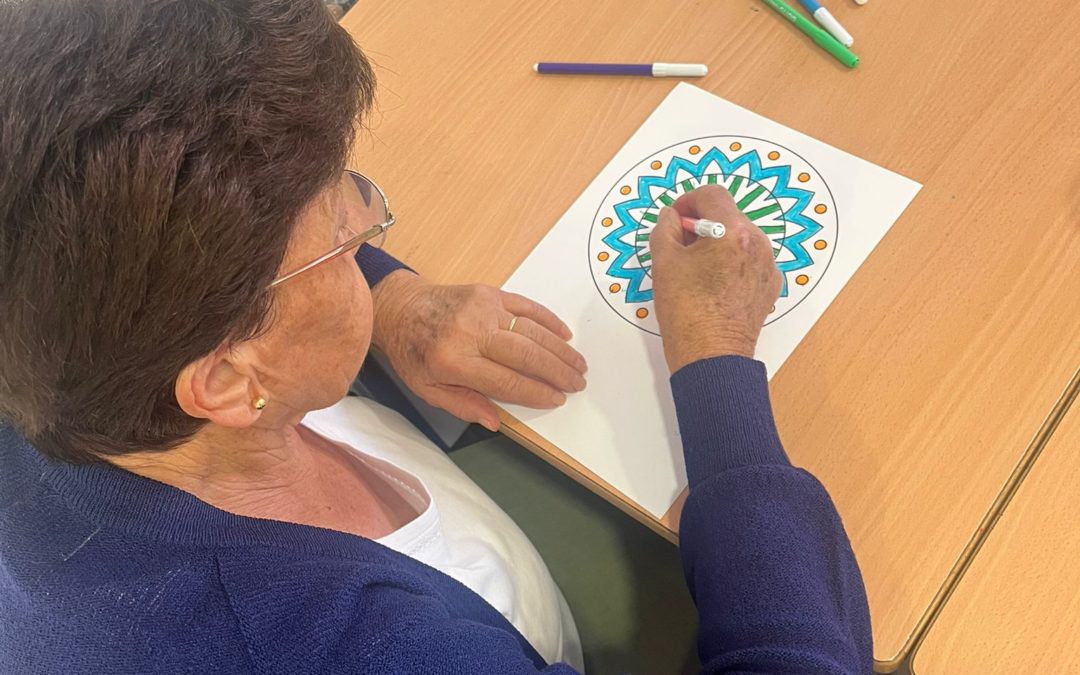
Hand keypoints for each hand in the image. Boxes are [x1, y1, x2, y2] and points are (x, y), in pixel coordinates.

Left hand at [370, 271, 587, 430]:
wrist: (401, 308)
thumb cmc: (413, 352)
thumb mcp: (427, 389)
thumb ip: (462, 405)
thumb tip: (494, 422)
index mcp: (454, 361)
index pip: (506, 381)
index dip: (536, 392)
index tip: (557, 399)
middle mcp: (471, 333)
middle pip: (526, 355)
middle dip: (557, 371)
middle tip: (578, 383)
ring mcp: (482, 309)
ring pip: (532, 331)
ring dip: (560, 349)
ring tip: (578, 364)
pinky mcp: (489, 293)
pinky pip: (526, 306)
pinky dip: (548, 321)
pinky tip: (564, 335)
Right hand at [649, 186, 781, 373]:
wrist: (711, 356)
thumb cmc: (686, 312)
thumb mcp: (664, 262)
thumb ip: (665, 228)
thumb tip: (671, 217)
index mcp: (732, 232)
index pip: (712, 195)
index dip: (689, 200)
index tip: (676, 217)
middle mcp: (758, 243)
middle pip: (729, 215)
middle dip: (703, 224)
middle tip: (681, 246)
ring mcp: (768, 265)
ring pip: (740, 238)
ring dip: (718, 243)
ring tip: (696, 269)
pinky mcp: (770, 285)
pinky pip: (749, 260)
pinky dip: (731, 263)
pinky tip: (713, 284)